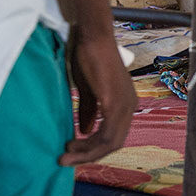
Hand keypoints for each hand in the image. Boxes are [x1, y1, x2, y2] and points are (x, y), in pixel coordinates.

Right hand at [59, 26, 136, 165]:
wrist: (93, 37)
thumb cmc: (90, 58)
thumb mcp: (88, 90)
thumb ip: (89, 111)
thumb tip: (84, 131)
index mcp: (126, 103)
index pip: (115, 136)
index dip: (94, 148)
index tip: (73, 151)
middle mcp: (131, 106)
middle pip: (114, 143)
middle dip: (89, 155)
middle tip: (66, 158)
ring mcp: (125, 105)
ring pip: (109, 142)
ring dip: (86, 153)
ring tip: (65, 155)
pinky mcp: (115, 103)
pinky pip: (105, 134)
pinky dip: (89, 144)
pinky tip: (73, 146)